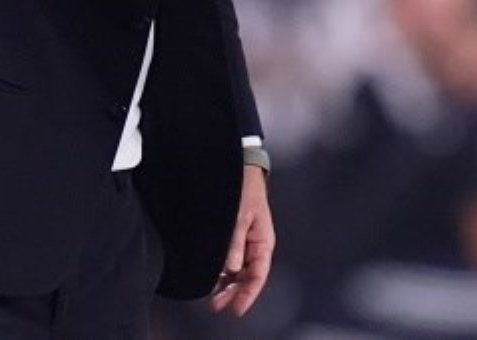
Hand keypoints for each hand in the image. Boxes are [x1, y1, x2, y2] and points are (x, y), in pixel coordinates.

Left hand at [209, 165, 273, 315]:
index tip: (236, 308)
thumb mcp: (240, 216)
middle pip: (246, 277)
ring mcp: (245, 242)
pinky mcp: (234, 237)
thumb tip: (230, 269)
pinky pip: (230, 260)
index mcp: (263, 242)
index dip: (247, 294)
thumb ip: (235, 242)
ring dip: (226, 285)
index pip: (257, 275)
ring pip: (237, 271)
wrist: (240, 168)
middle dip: (233, 293)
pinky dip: (222, 271)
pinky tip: (213, 279)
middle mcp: (255, 246)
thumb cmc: (244, 189)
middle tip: (217, 306)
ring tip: (212, 298)